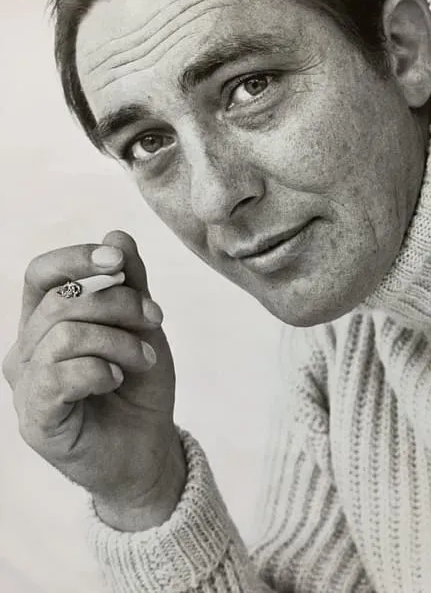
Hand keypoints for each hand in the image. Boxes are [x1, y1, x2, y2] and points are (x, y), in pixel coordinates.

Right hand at [3, 230, 185, 529]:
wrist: (148, 445)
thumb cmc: (138, 383)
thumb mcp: (141, 324)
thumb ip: (129, 281)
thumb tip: (115, 234)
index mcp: (45, 320)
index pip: (41, 273)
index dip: (77, 259)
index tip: (118, 261)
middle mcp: (27, 348)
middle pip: (61, 300)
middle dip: (118, 303)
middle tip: (154, 320)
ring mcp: (27, 385)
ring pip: (65, 334)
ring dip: (117, 341)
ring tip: (143, 359)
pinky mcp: (36, 418)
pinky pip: (61, 375)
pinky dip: (99, 370)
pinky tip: (116, 380)